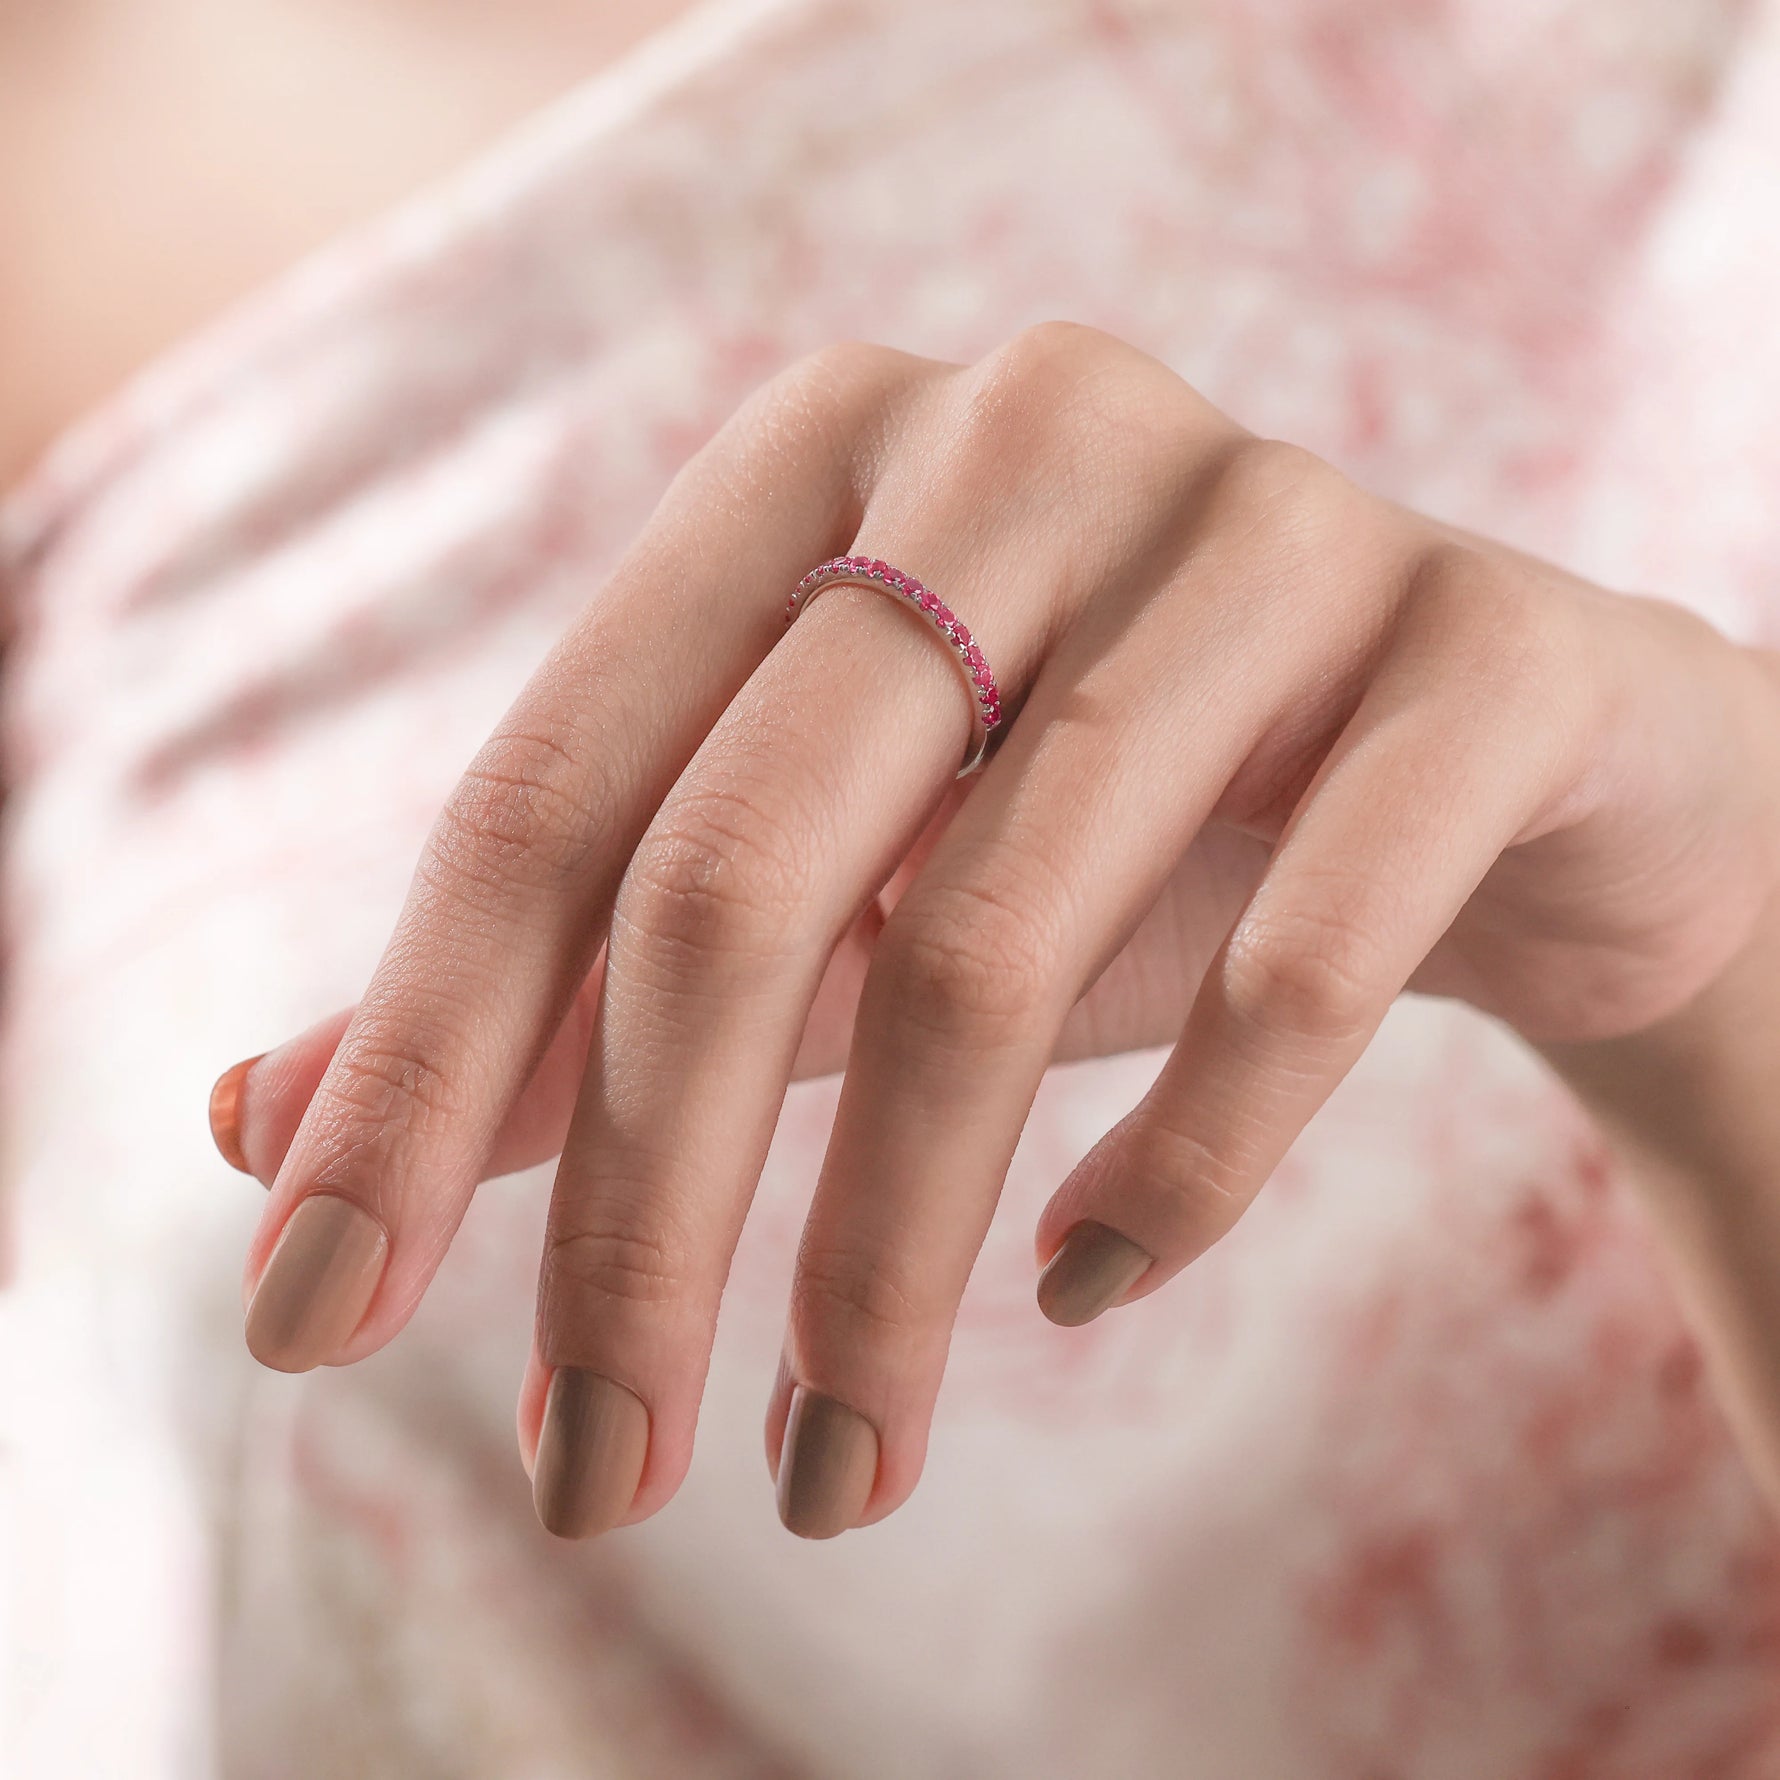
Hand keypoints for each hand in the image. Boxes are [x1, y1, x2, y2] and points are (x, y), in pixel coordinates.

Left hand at [212, 322, 1779, 1540]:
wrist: (1498, 768)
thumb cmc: (1129, 822)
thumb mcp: (841, 891)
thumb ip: (575, 988)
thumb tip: (248, 1128)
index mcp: (824, 462)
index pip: (552, 790)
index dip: (414, 1073)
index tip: (314, 1326)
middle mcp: (1027, 439)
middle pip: (748, 870)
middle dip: (640, 1215)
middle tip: (599, 1484)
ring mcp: (1273, 525)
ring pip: (1010, 936)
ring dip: (890, 1258)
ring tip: (838, 1460)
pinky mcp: (1483, 652)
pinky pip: (1311, 944)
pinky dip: (1189, 1159)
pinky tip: (1091, 1280)